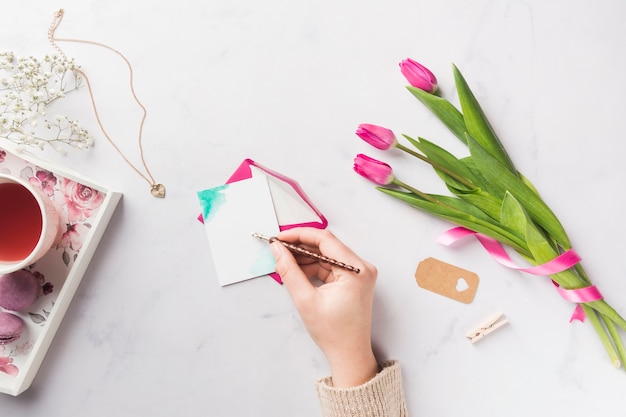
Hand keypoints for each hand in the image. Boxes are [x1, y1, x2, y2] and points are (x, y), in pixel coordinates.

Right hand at [270, 227, 377, 387]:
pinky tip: (296, 270)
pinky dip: (313, 267)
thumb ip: (289, 271)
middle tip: (278, 248)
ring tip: (283, 261)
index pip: (325, 240)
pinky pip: (330, 265)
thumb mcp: (305, 300)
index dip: (299, 235)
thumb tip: (278, 250)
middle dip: (300, 246)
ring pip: (326, 255)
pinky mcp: (353, 279)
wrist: (349, 354)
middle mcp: (361, 267)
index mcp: (356, 270)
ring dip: (305, 257)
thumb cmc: (334, 333)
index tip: (280, 238)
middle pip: (326, 245)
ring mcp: (358, 273)